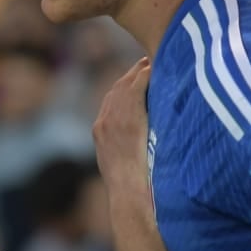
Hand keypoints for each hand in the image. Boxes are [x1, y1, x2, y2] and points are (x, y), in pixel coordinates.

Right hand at [93, 58, 152, 195]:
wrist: (126, 187)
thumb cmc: (127, 184)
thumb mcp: (117, 165)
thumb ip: (120, 150)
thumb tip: (130, 149)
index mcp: (99, 131)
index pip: (109, 102)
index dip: (121, 89)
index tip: (132, 81)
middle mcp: (103, 121)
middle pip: (115, 90)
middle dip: (129, 76)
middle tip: (142, 65)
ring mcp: (114, 118)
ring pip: (124, 87)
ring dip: (137, 73)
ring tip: (149, 63)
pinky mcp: (128, 117)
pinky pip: (135, 90)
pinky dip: (143, 78)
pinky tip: (152, 70)